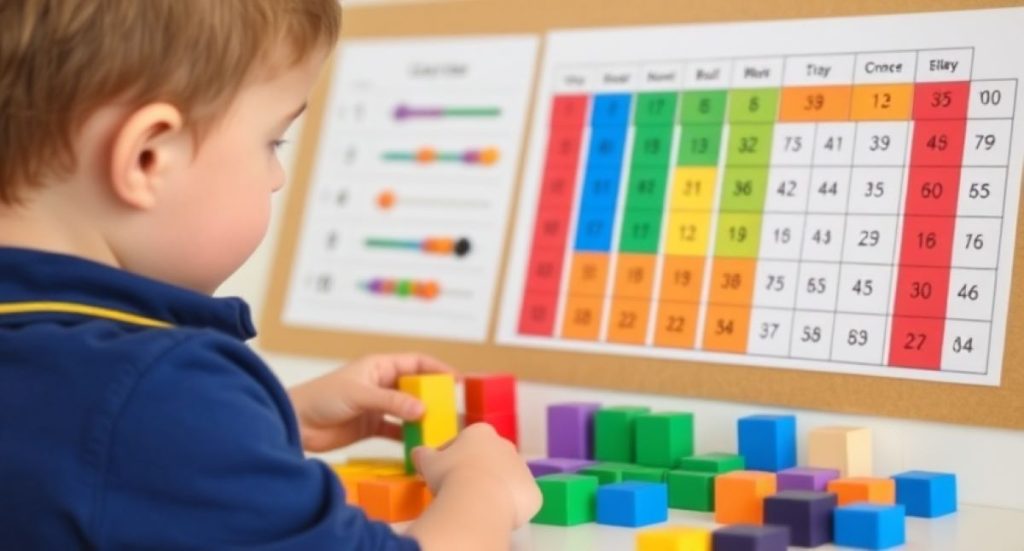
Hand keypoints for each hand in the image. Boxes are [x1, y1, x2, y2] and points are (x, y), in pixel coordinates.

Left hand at [287, 353, 455, 451]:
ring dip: (422, 419)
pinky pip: (396, 430)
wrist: (295, 422)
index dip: (437, 369)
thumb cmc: (322, 397)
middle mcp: (381, 384)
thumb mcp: (360, 395)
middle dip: (434, 397)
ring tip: (442, 429)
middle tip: (453, 409)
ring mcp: (377, 406)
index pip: (416, 363)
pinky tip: (419, 445)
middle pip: (415, 387)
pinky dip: (407, 437)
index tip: (457, 381)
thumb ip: (391, 402)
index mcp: (379, 366)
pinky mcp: (371, 426)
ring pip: (408, 410)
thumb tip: (423, 410)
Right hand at [413, 423, 541, 528]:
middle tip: (459, 489)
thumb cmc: (451, 474)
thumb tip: (417, 452)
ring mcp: (523, 468)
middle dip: (475, 471)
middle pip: (488, 458)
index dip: (450, 456)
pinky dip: (507, 506)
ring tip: (476, 504)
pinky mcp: (532, 492)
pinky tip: (492, 514)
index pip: (464, 441)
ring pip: (504, 478)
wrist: (480, 500)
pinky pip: (518, 499)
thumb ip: (423, 454)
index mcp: (481, 432)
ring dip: (493, 488)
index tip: (442, 472)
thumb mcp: (428, 462)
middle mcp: (506, 445)